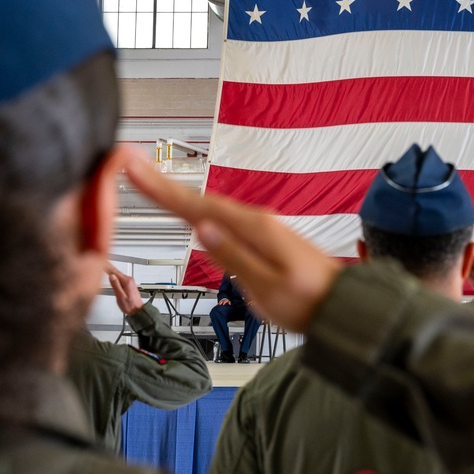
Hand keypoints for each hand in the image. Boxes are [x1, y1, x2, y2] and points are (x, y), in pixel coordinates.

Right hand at [106, 264, 144, 315]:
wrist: (137, 310)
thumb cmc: (130, 305)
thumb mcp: (120, 296)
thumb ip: (116, 285)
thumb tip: (111, 276)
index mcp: (127, 282)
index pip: (114, 271)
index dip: (107, 266)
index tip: (101, 261)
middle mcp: (129, 280)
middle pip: (116, 271)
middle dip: (108, 267)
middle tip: (100, 262)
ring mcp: (129, 282)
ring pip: (117, 274)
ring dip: (110, 270)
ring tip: (103, 266)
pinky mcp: (129, 284)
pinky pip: (119, 277)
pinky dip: (114, 274)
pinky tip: (110, 274)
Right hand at [124, 153, 342, 333]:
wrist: (340, 304)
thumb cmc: (307, 300)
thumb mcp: (266, 285)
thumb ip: (233, 258)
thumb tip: (201, 230)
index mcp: (254, 230)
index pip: (198, 207)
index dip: (163, 190)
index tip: (134, 169)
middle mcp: (257, 222)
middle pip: (201, 202)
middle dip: (166, 186)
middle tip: (133, 168)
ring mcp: (260, 228)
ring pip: (211, 209)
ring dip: (180, 196)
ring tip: (151, 183)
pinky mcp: (262, 238)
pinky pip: (223, 219)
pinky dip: (200, 211)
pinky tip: (190, 211)